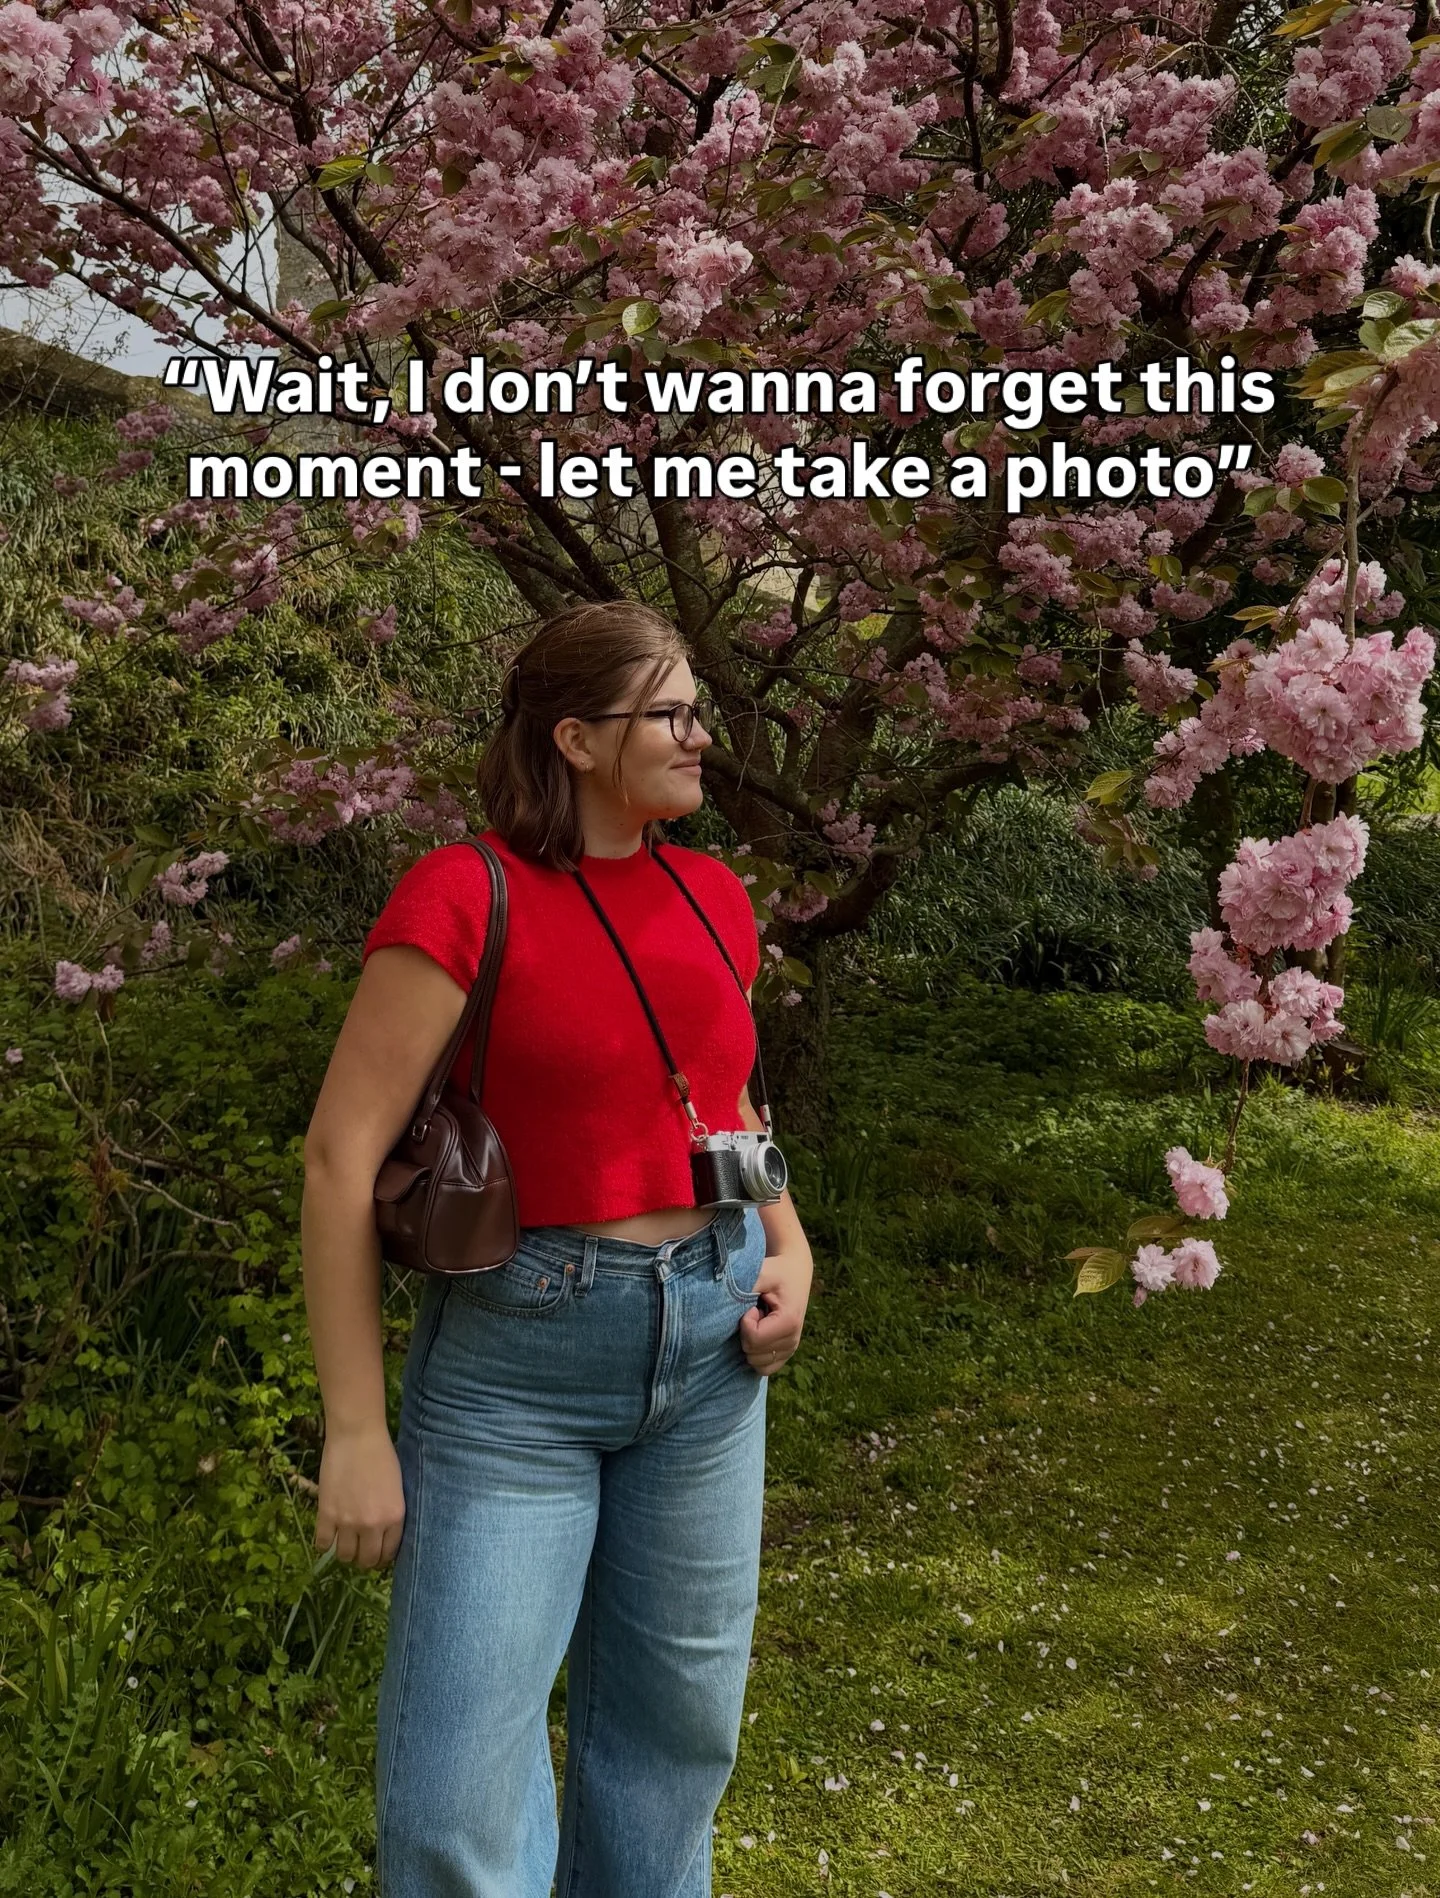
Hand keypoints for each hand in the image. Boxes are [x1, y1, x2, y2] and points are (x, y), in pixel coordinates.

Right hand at [314, 1423, 405, 1568]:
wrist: (357, 1435)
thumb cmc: (382, 1455)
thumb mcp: (397, 1488)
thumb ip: (391, 1514)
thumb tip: (384, 1535)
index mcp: (395, 1518)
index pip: (388, 1553)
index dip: (382, 1556)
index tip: (377, 1552)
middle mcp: (373, 1525)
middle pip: (366, 1560)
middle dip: (364, 1558)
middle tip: (360, 1548)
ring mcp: (348, 1522)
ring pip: (345, 1556)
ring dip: (345, 1552)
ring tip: (345, 1541)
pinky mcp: (327, 1515)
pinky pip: (323, 1543)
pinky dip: (325, 1543)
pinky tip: (328, 1534)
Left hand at [739, 1244, 812, 1376]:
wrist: (794, 1273)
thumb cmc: (776, 1272)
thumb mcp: (762, 1273)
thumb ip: (744, 1289)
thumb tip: (723, 1305)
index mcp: (789, 1322)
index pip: (753, 1339)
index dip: (745, 1322)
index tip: (751, 1307)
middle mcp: (793, 1340)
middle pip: (752, 1353)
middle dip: (746, 1333)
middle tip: (755, 1312)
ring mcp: (790, 1349)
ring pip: (756, 1363)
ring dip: (751, 1342)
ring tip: (759, 1321)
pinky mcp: (786, 1354)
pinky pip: (763, 1368)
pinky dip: (755, 1354)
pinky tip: (758, 1334)